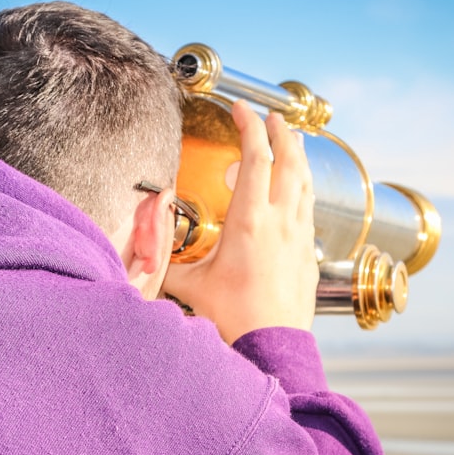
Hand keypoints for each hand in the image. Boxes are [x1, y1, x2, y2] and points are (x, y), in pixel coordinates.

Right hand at [162, 101, 318, 343]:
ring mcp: (299, 236)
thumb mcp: (191, 286)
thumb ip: (167, 264)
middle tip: (271, 116)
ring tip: (291, 142)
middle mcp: (279, 222)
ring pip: (304, 183)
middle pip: (288, 161)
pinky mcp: (308, 253)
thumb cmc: (233, 318)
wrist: (272, 346)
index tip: (241, 108)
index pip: (255, 158)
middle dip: (280, 132)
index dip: (249, 126)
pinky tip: (297, 191)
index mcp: (249, 221)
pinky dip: (303, 188)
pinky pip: (309, 208)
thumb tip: (144, 253)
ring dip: (297, 157)